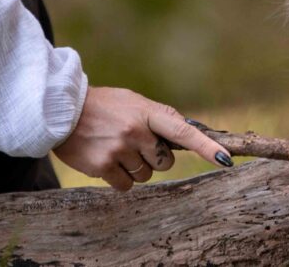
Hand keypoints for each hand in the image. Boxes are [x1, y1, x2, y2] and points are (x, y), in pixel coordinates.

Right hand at [53, 87, 232, 190]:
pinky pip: (126, 185)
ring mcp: (119, 149)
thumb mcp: (133, 101)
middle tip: (135, 143)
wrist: (62, 110)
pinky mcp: (103, 166)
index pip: (183, 131)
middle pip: (165, 162)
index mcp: (147, 111)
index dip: (206, 146)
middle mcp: (136, 130)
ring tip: (116, 148)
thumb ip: (158, 117)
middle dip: (155, 158)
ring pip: (145, 175)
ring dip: (135, 167)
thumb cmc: (103, 106)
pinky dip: (120, 178)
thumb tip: (188, 132)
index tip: (225, 159)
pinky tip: (106, 160)